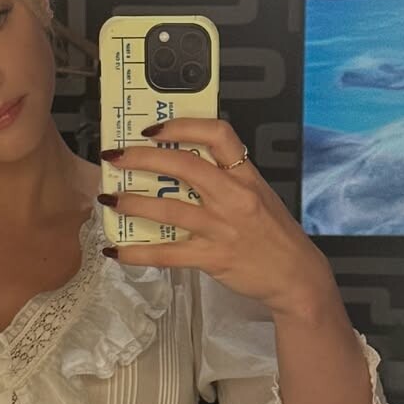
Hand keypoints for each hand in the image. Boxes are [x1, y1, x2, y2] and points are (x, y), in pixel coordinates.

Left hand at [99, 118, 331, 315]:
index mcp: (246, 175)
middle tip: (115, 158)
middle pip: (183, 166)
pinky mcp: (212, 257)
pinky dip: (137, 253)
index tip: (152, 129)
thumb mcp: (258, 196)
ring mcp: (222, 227)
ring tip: (108, 199)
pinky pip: (167, 253)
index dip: (181, 126)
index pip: (218, 134)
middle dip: (142, 158)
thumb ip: (227, 180)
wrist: (296, 277)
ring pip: (169, 209)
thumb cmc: (275, 236)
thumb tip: (183, 166)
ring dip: (132, 203)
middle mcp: (234, 197)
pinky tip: (116, 250)